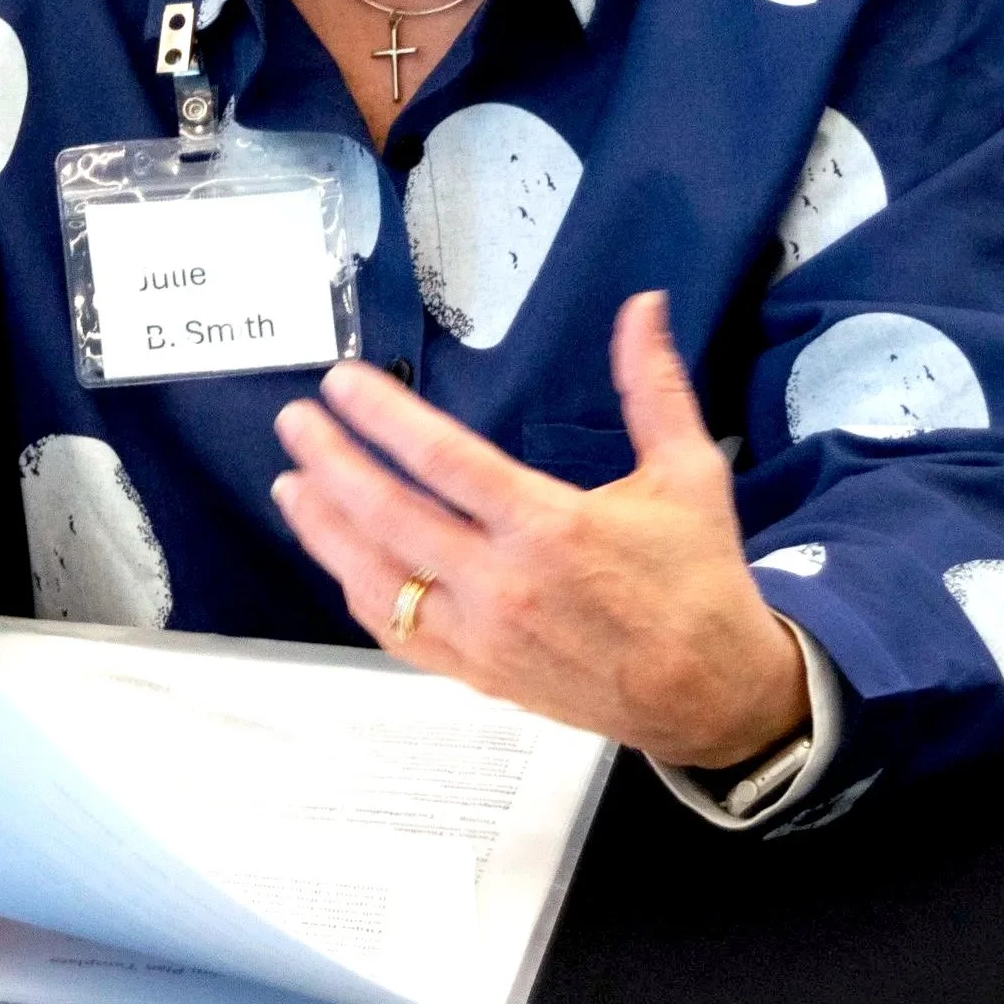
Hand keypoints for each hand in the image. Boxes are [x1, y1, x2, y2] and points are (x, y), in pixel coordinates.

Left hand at [272, 291, 809, 768]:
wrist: (712, 695)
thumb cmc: (698, 581)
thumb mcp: (689, 473)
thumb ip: (654, 387)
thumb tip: (643, 307)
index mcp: (550, 527)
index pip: (443, 459)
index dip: (383, 416)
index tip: (343, 384)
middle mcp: (504, 583)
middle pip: (390, 516)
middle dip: (332, 462)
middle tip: (296, 422)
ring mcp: (483, 634)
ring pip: (377, 580)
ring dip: (325, 530)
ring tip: (291, 484)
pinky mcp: (477, 671)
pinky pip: (397, 632)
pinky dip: (358, 592)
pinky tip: (338, 557)